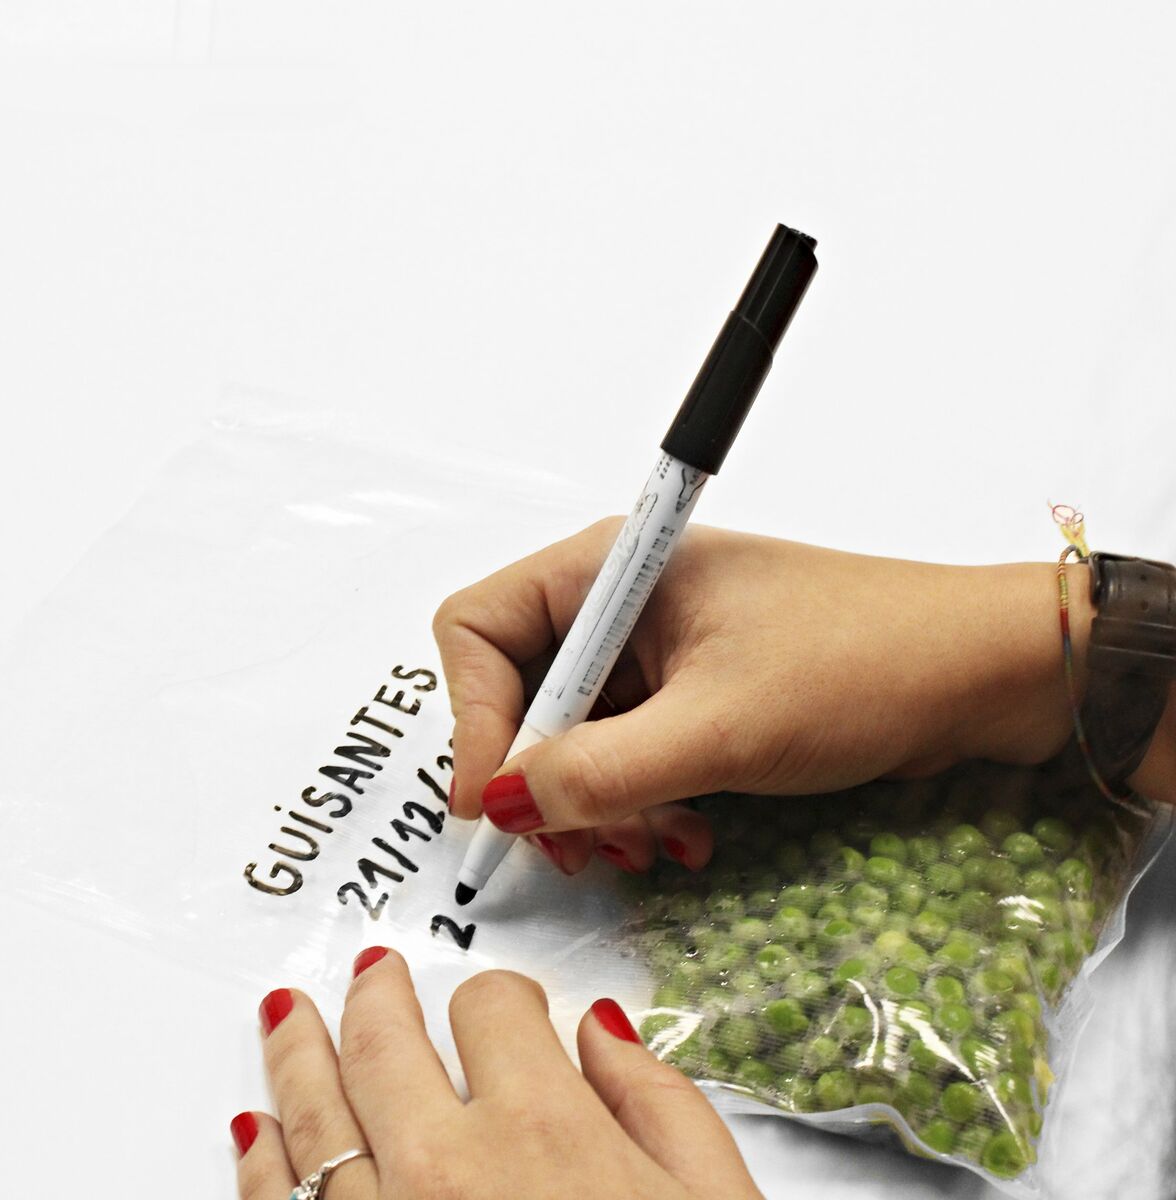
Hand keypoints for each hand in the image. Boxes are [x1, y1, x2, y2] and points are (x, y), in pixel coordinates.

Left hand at [231, 950, 764, 1199]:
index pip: (491, 1008)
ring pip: (315, 1110)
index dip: (502, 996)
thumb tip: (603, 1031)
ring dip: (296, 1052)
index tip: (507, 1007)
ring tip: (283, 1016)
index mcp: (546, 1131)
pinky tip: (253, 1130)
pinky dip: (259, 1162)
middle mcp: (448, 1170)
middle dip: (377, 995)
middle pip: (384, 1039)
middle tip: (372, 971)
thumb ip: (659, 1101)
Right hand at [433, 519, 1175, 872]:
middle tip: (582, 847)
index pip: (478, 629)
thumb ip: (599, 771)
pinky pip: (625, 753)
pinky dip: (638, 802)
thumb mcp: (719, 727)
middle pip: (520, 692)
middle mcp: (620, 602)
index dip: (472, 718)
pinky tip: (685, 835)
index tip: (498, 804)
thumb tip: (501, 804)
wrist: (978, 674)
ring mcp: (656, 649)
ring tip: (652, 846)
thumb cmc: (861, 665)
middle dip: (542, 779)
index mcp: (611, 569)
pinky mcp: (689, 690)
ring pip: (572, 735)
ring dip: (595, 803)